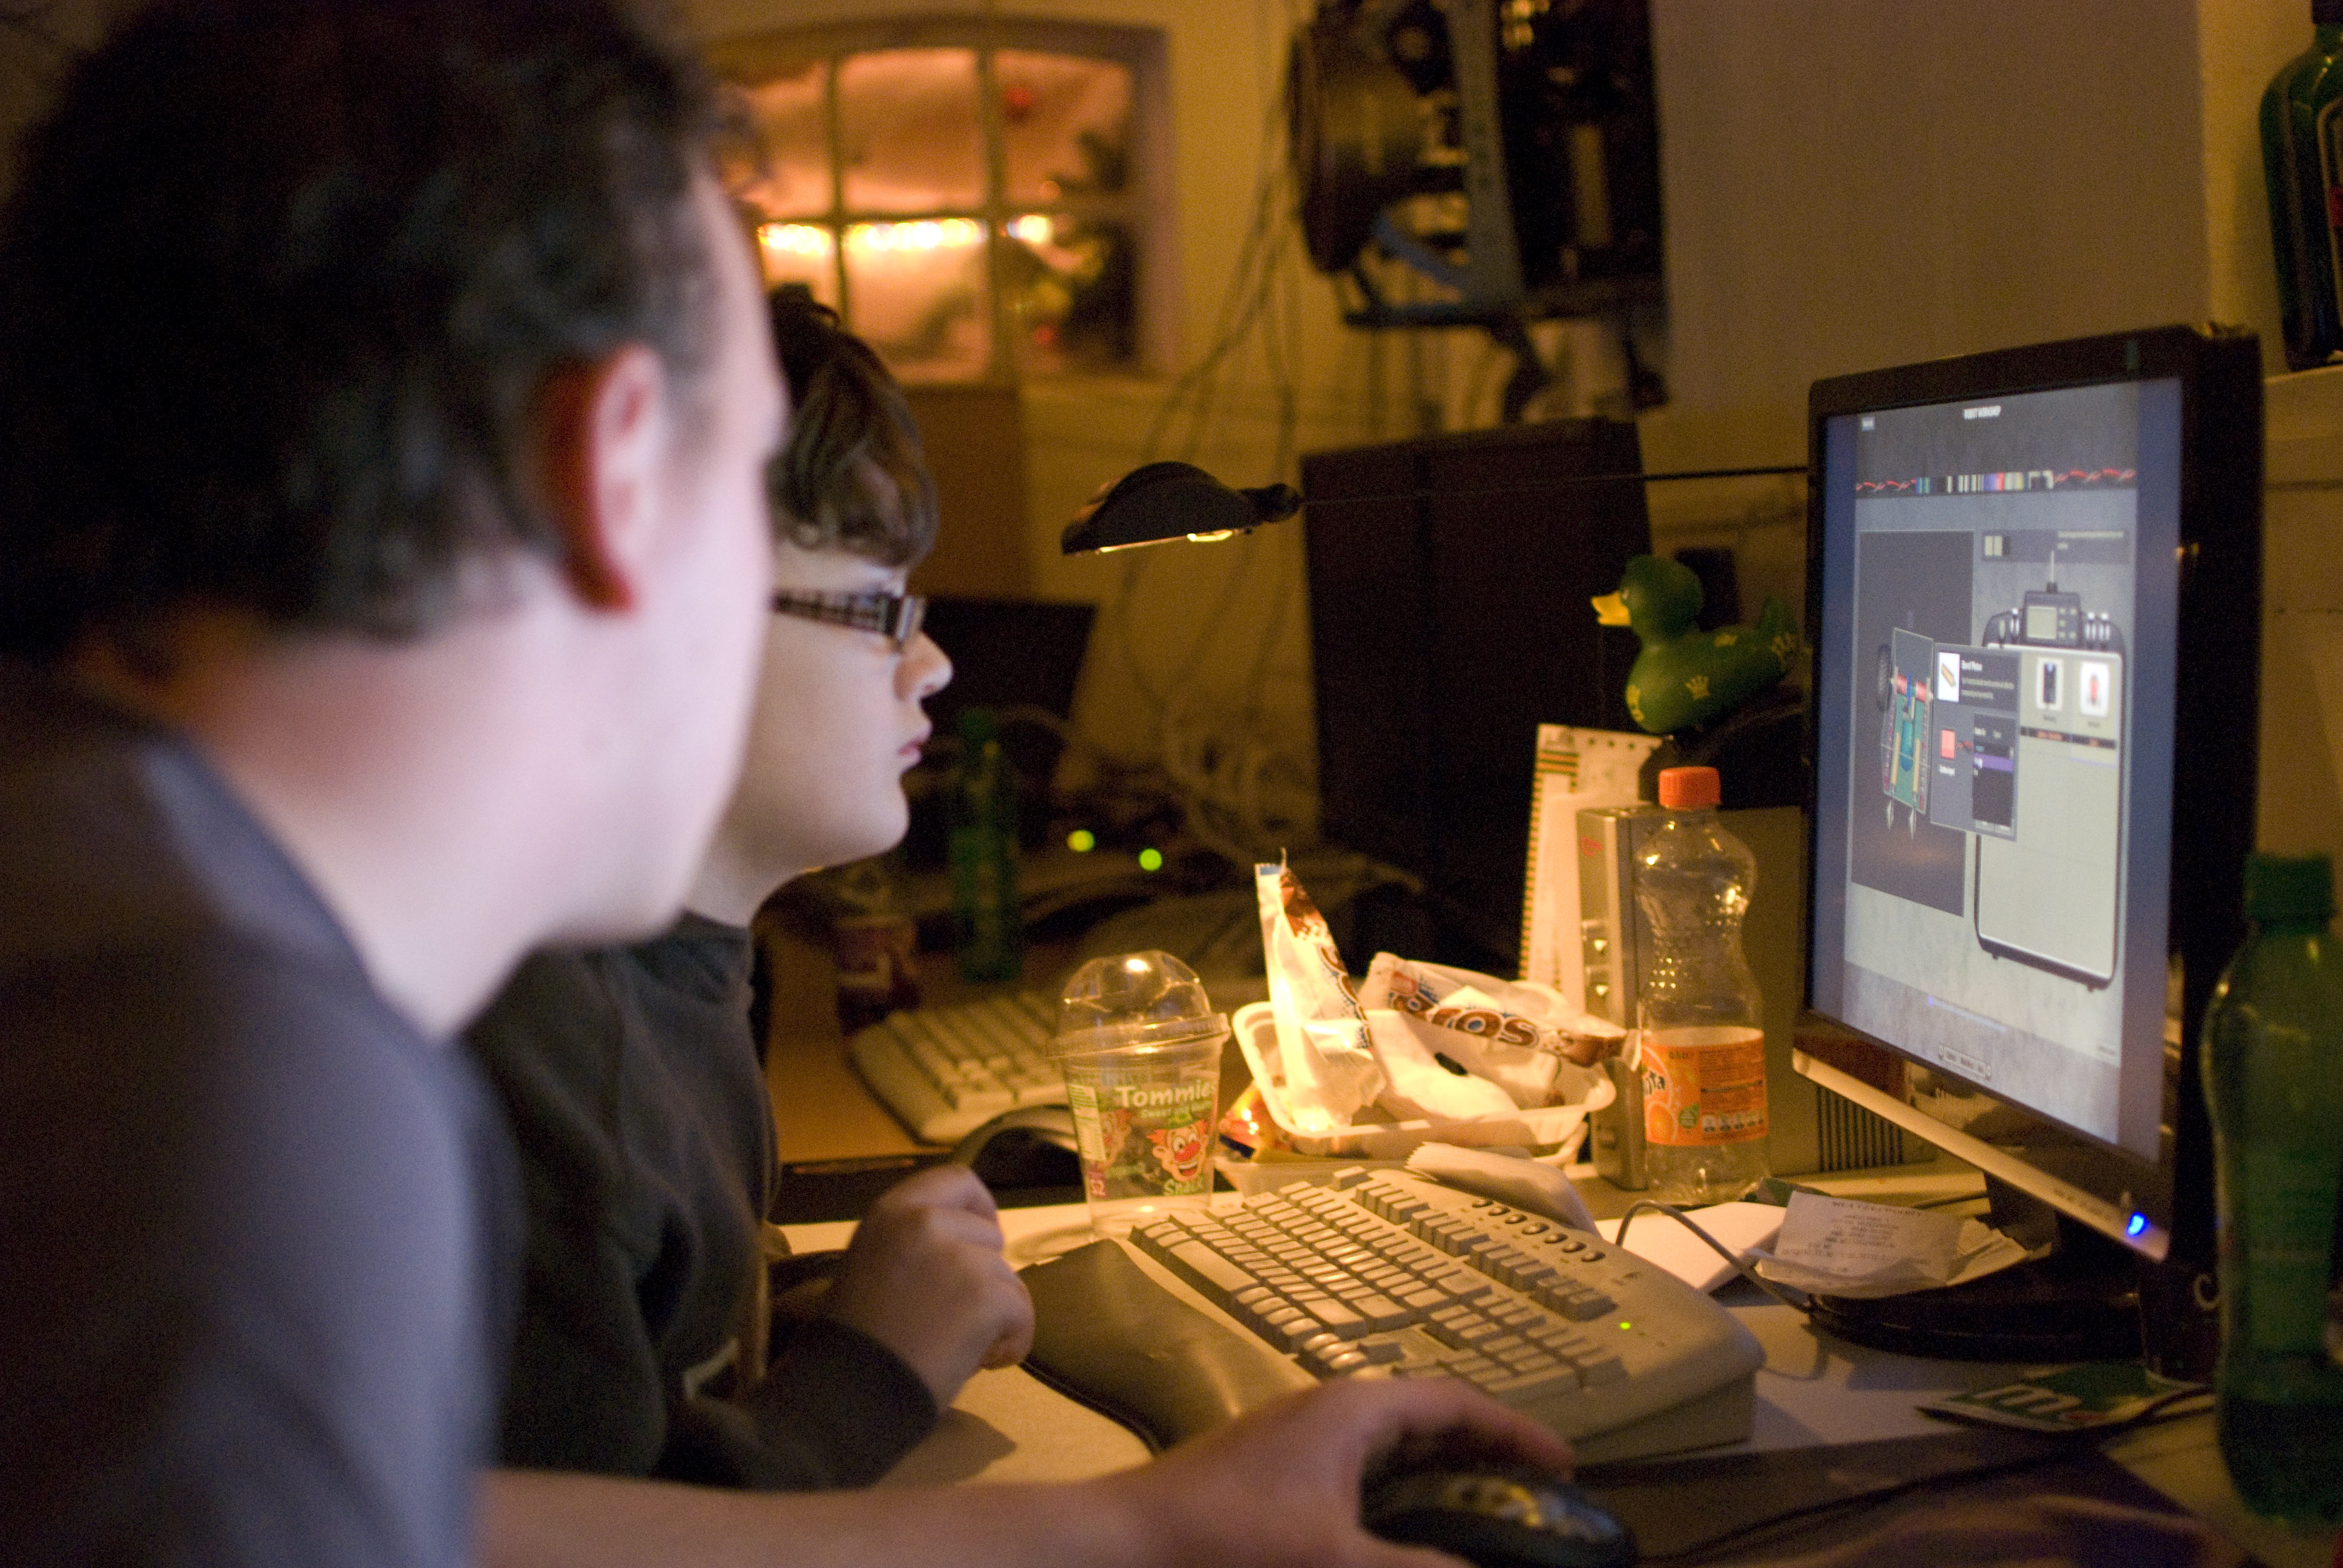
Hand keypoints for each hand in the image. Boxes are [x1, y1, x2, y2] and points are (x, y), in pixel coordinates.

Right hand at [818, 1162, 1032, 1408]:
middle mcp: (925, 1223)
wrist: (850, 1395)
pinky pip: (1022, 1312)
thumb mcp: (873, 1264)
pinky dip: (1013, 1342)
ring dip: (997, 1315)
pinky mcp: (985, 1296)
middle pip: (991, 1236)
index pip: (958, 1180)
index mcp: (891, 1212)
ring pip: (1009, 1278)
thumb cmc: (858, 1341)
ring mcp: (958, 1258)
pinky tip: (984, 1362)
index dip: (980, 1209)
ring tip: (962, 1347)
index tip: (981, 1239)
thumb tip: (974, 1242)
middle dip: (985, 1277)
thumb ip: (916, 1242)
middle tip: (956, 1317)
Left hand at [1109, 1378, 1574, 1567]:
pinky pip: (1354, 1480)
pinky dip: (1391, 1504)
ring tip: (1479, 1525)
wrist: (1120, 1547)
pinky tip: (1399, 1540)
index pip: (1453, 1403)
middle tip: (1529, 1504)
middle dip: (1481, 1461)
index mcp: (1351, 1413)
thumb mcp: (1336, 1562)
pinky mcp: (1270, 1481)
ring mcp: (1294, 1446)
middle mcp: (1325, 1416)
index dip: (1513, 1433)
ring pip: (1388, 1455)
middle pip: (1425, 1424)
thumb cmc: (1224, 1541)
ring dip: (1436, 1485)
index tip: (1562, 1467)